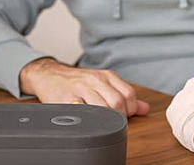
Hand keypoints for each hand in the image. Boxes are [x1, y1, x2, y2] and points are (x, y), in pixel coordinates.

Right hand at [19, 58, 149, 116]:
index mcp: (106, 76)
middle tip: (112, 120)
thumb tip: (144, 108)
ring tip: (100, 120)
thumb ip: (123, 94)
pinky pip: (83, 112)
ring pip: (103, 108)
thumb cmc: (77, 80)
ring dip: (105, 119)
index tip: (123, 115)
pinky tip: (87, 118)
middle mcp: (95, 80)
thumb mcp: (102, 82)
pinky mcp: (67, 98)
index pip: (129, 94)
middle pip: (118, 103)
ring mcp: (81, 88)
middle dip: (119, 117)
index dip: (130, 110)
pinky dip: (89, 118)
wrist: (49, 75)